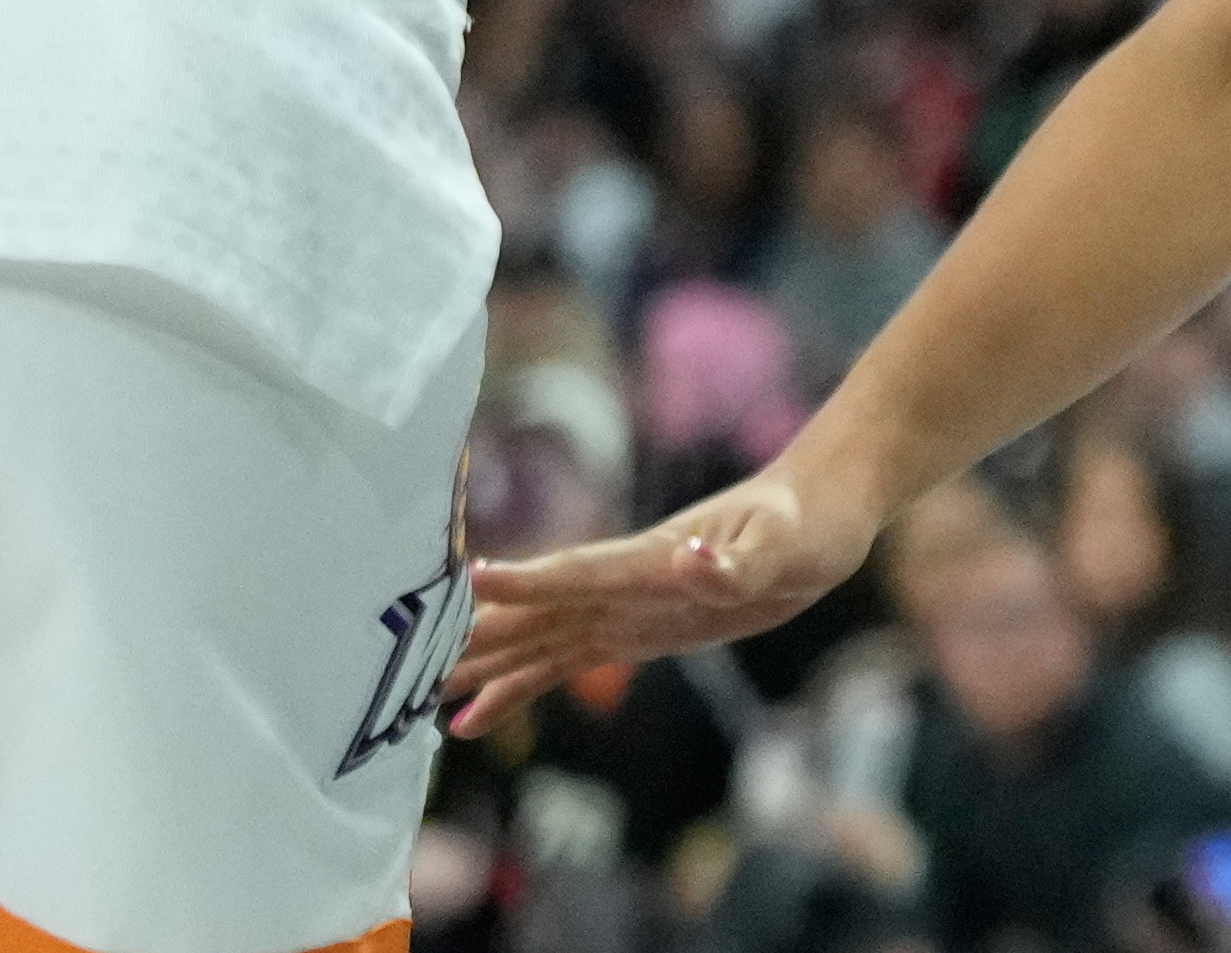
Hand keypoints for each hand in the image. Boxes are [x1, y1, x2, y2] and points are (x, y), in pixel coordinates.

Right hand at [450, 446, 881, 736]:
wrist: (823, 514)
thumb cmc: (806, 519)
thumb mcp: (784, 545)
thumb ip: (735, 562)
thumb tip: (692, 562)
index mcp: (651, 559)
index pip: (578, 572)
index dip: (527, 583)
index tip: (467, 585)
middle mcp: (624, 583)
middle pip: (536, 613)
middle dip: (477, 637)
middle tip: (408, 663)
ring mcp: (624, 607)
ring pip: (536, 640)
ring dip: (482, 666)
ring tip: (421, 699)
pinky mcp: (635, 630)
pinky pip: (564, 663)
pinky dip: (519, 688)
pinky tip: (478, 717)